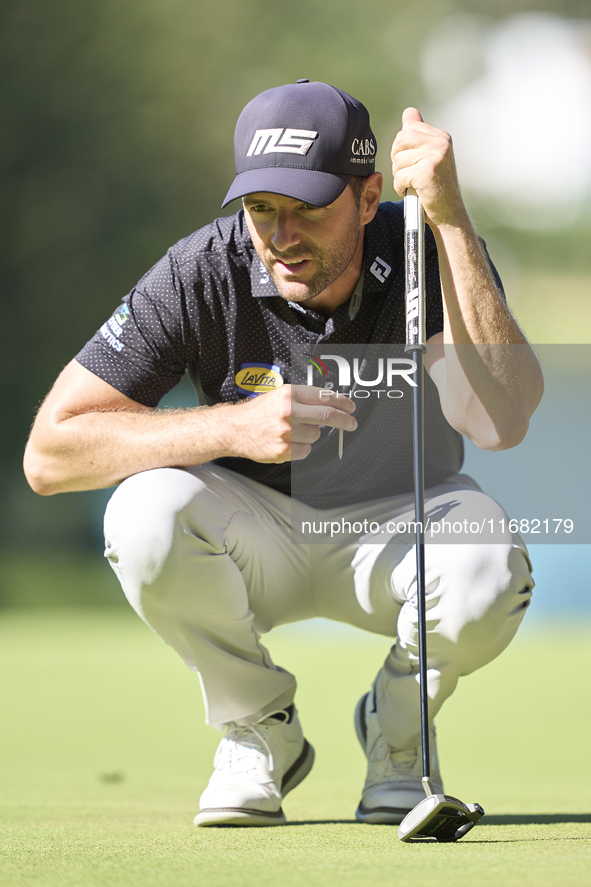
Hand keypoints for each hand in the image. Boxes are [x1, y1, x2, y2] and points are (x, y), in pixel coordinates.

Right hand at [226, 384, 356, 462]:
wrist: (235, 429)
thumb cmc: (259, 412)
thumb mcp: (279, 395)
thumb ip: (303, 398)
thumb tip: (331, 403)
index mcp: (289, 394)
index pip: (324, 397)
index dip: (342, 402)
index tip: (350, 407)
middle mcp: (288, 411)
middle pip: (327, 417)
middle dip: (344, 421)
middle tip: (351, 423)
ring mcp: (286, 432)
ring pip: (315, 435)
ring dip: (310, 434)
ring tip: (292, 431)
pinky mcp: (283, 450)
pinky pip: (306, 450)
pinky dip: (301, 448)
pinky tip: (288, 442)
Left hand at [390, 108, 468, 227]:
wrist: (449, 214)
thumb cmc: (436, 188)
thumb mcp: (430, 156)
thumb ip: (419, 134)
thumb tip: (409, 112)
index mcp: (441, 136)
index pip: (407, 129)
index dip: (402, 148)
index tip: (412, 162)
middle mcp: (440, 142)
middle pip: (400, 140)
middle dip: (398, 160)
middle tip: (410, 174)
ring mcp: (435, 156)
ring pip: (398, 160)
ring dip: (399, 176)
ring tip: (413, 184)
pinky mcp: (426, 172)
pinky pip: (399, 176)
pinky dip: (401, 187)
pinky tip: (413, 191)